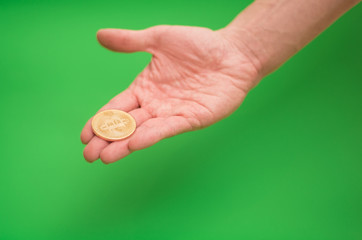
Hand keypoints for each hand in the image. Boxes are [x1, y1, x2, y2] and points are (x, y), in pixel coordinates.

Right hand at [81, 25, 259, 163]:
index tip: (84, 135)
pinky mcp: (191, 118)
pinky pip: (167, 128)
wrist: (232, 53)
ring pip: (143, 131)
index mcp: (144, 87)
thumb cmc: (198, 45)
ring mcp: (172, 113)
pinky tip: (133, 143)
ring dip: (123, 145)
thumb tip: (99, 35)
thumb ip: (130, 41)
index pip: (116, 108)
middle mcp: (155, 104)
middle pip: (126, 125)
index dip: (99, 121)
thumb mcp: (159, 39)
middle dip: (106, 140)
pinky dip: (150, 136)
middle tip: (88, 155)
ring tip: (105, 157)